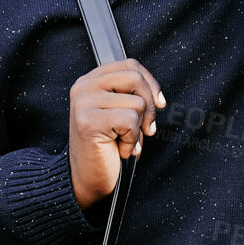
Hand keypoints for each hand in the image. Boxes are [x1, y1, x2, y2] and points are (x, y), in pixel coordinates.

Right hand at [67, 59, 164, 208]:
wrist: (88, 179)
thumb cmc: (108, 148)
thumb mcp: (121, 113)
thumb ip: (131, 95)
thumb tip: (157, 95)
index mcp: (91, 81)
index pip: (130, 65)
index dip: (151, 84)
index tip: (159, 104)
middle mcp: (83, 87)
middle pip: (135, 78)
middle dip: (150, 106)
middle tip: (146, 129)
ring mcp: (83, 103)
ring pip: (136, 103)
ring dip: (138, 128)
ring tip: (125, 141)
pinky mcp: (88, 121)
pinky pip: (129, 121)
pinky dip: (132, 140)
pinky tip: (120, 149)